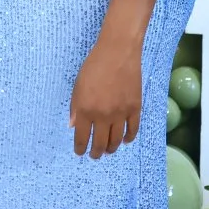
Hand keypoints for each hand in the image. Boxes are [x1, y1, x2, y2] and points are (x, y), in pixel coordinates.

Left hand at [70, 37, 141, 158]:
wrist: (118, 53)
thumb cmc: (94, 66)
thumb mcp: (78, 86)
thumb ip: (75, 108)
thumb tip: (73, 126)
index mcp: (86, 110)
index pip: (82, 137)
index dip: (81, 148)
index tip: (80, 152)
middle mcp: (103, 116)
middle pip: (100, 143)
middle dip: (96, 153)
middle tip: (95, 155)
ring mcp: (121, 113)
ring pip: (117, 140)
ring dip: (111, 148)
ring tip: (108, 150)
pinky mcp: (135, 108)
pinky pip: (133, 130)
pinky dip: (129, 138)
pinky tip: (125, 141)